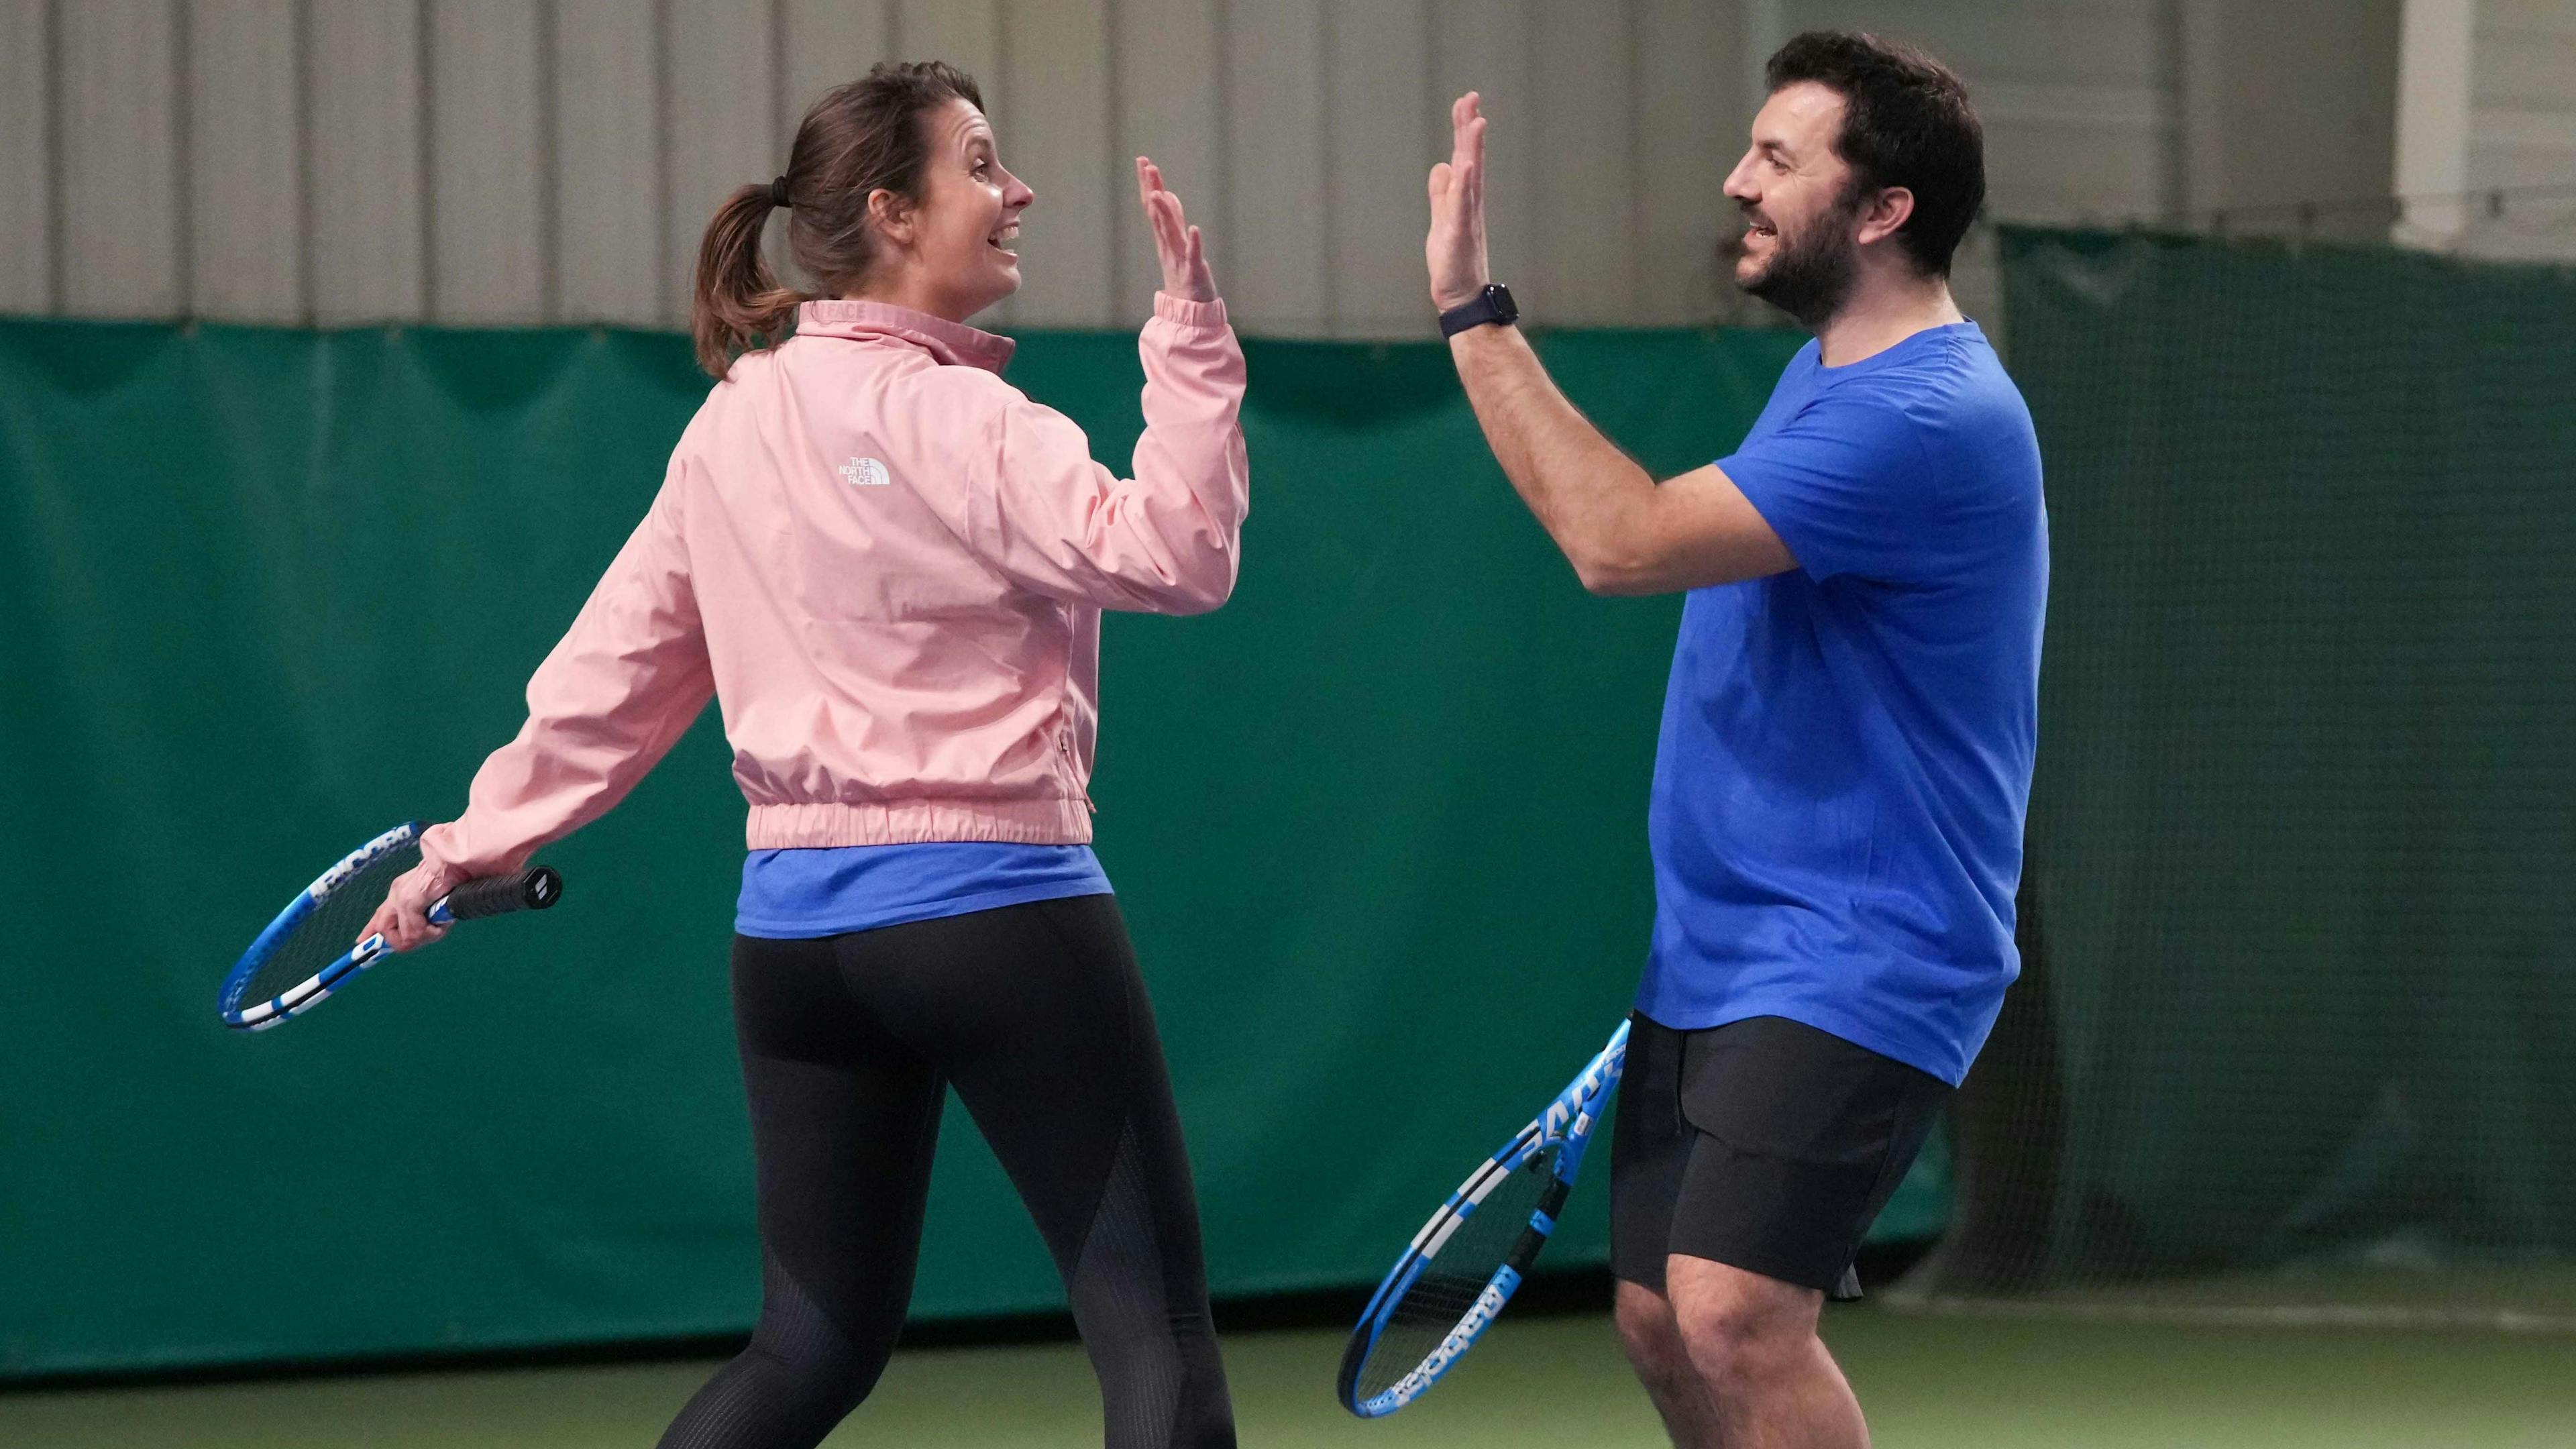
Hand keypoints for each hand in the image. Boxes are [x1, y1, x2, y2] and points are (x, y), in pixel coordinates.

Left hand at [356, 855, 459, 952]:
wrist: (457, 861)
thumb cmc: (452, 878)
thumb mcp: (433, 898)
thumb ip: (425, 912)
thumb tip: (422, 934)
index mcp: (401, 890)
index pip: (380, 914)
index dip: (370, 930)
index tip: (361, 941)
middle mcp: (396, 893)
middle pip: (383, 928)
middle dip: (398, 942)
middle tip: (420, 940)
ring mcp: (401, 898)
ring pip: (402, 935)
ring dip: (423, 938)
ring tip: (440, 928)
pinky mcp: (410, 901)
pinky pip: (414, 931)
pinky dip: (429, 933)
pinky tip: (441, 926)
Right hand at [1136, 157, 1216, 302]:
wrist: (1188, 310)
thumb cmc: (1183, 276)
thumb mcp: (1176, 244)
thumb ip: (1171, 219)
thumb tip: (1168, 194)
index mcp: (1164, 237)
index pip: (1153, 206)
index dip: (1147, 184)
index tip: (1142, 161)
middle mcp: (1168, 245)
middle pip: (1158, 214)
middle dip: (1152, 189)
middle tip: (1147, 166)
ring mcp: (1180, 257)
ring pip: (1170, 231)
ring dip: (1165, 212)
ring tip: (1159, 194)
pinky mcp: (1194, 271)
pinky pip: (1193, 255)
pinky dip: (1194, 243)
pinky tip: (1194, 229)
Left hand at [1426, 92, 1491, 311]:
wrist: (1460, 295)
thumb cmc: (1452, 261)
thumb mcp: (1441, 219)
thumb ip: (1442, 193)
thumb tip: (1443, 166)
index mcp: (1464, 198)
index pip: (1465, 156)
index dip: (1464, 129)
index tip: (1466, 102)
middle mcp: (1470, 202)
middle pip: (1470, 158)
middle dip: (1469, 127)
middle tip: (1471, 98)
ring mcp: (1467, 216)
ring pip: (1471, 176)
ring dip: (1473, 148)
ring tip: (1476, 121)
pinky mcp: (1459, 234)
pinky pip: (1463, 205)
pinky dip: (1464, 184)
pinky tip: (1465, 165)